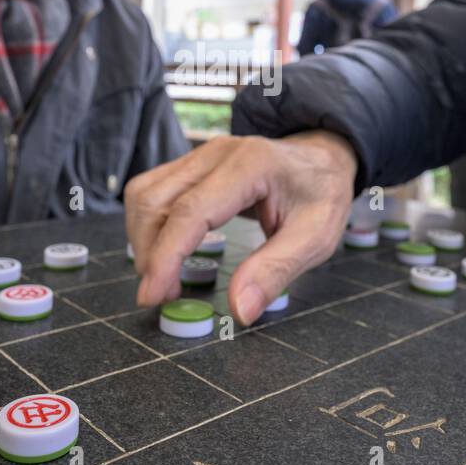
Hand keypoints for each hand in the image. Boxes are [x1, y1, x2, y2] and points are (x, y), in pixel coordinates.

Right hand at [125, 131, 357, 324]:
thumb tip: (239, 311)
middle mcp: (216, 153)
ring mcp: (200, 155)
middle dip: (148, 253)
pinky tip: (164, 250)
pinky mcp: (191, 163)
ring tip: (163, 278)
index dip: (166, 257)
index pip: (190, 212)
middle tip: (162, 296)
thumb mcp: (315, 237)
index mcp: (250, 166)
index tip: (153, 296)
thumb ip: (275, 271)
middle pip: (155, 201)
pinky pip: (152, 190)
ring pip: (144, 194)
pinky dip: (148, 224)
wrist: (323, 156)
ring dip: (142, 239)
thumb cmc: (321, 195)